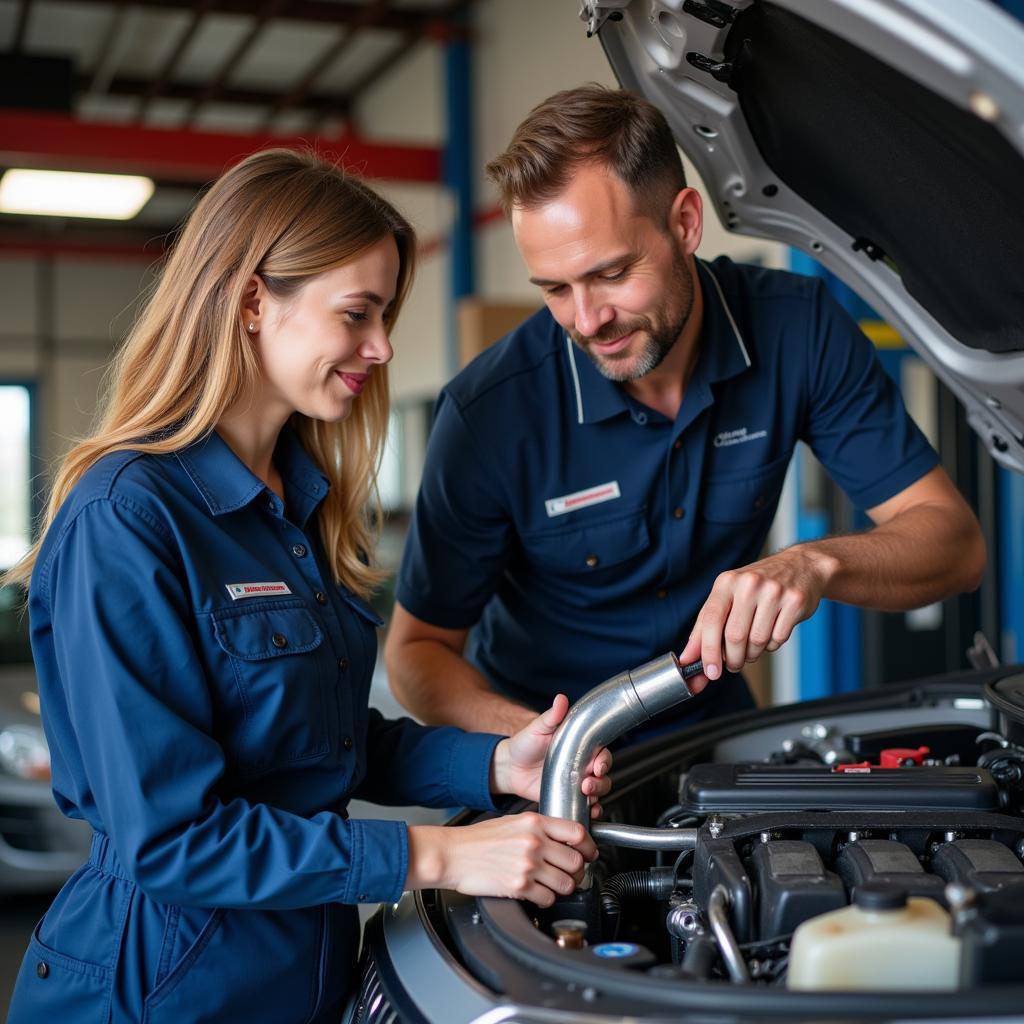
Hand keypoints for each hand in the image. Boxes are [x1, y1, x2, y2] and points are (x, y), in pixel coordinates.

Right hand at [407, 814, 597, 905]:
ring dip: (564, 888)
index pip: (577, 832)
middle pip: (576, 861)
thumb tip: (561, 838)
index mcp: (534, 822)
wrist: (453, 854)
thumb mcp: (512, 821)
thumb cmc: (478, 839)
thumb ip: (538, 828)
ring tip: (554, 885)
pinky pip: (547, 898)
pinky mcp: (519, 885)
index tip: (588, 853)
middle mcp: (534, 842)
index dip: (589, 846)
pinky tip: (538, 894)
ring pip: (566, 883)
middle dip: (578, 871)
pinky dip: (546, 899)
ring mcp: (527, 864)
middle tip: (572, 874)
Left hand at [491, 695, 612, 817]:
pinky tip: (590, 811)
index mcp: (580, 747)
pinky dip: (592, 811)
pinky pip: (586, 807)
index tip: (597, 766)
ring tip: (587, 796)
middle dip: (601, 782)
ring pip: (599, 791)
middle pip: (604, 775)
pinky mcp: (568, 798)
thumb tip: (561, 699)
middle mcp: (582, 765)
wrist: (510, 767)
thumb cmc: (525, 743)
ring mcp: (576, 783)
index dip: (604, 761)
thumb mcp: (538, 728)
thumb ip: (552, 716)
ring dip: (598, 795)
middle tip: (587, 784)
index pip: (602, 754)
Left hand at [679, 545, 837, 691]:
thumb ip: (704, 626)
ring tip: (752, 647)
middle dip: (733, 659)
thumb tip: (688, 658)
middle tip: (733, 665)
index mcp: (726, 582)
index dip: (708, 651)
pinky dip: (771, 645)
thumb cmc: (757, 586)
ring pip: (757, 641)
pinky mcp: (795, 602)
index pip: (710, 620)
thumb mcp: (727, 596)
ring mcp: (774, 592)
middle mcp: (749, 584)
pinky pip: (778, 638)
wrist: (801, 566)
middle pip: (735, 636)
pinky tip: (771, 633)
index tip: (710, 672)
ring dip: (752, 654)